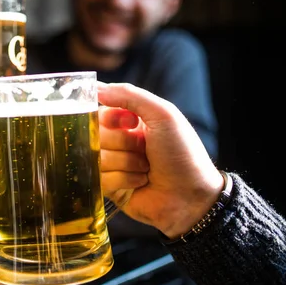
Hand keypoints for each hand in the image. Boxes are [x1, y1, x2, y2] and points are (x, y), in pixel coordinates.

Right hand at [97, 83, 223, 237]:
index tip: (129, 122)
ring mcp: (111, 164)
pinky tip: (140, 182)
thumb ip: (129, 95)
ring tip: (146, 168)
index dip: (111, 117)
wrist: (191, 196)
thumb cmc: (182, 153)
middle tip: (144, 149)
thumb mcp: (163, 114)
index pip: (99, 110)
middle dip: (123, 142)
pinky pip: (100, 178)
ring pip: (96, 156)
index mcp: (129, 121)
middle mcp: (117, 141)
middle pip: (94, 133)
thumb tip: (96, 88)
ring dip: (126, 162)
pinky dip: (123, 179)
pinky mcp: (108, 187)